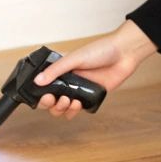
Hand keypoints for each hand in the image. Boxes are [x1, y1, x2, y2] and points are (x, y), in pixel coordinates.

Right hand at [30, 20, 156, 118]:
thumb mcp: (74, 58)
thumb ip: (56, 70)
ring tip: (68, 101)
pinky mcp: (90, 97)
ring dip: (61, 109)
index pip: (43, 84)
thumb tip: (37, 81)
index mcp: (61, 69)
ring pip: (62, 107)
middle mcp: (67, 80)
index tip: (43, 95)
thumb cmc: (100, 50)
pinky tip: (78, 104)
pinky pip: (77, 110)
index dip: (40, 93)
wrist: (124, 54)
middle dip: (50, 103)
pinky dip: (74, 111)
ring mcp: (78, 90)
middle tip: (55, 99)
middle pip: (50, 100)